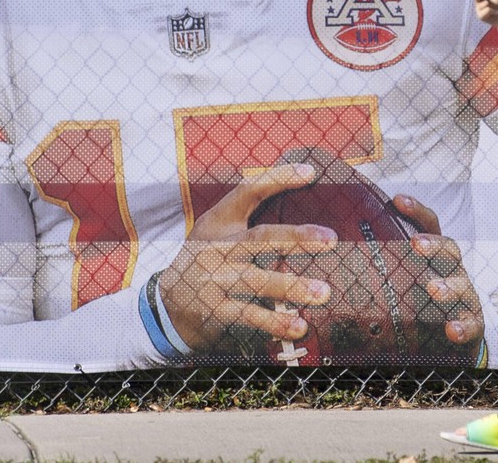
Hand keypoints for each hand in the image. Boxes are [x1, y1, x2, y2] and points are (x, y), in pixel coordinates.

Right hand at [160, 163, 336, 350]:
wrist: (166, 305)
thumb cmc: (207, 261)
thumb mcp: (217, 233)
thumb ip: (250, 223)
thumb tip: (306, 220)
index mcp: (218, 221)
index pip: (248, 191)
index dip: (278, 178)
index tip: (310, 172)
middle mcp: (215, 248)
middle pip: (260, 239)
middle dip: (297, 239)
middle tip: (331, 239)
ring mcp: (213, 280)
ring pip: (257, 281)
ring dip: (293, 287)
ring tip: (324, 292)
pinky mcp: (214, 310)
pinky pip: (249, 315)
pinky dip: (275, 321)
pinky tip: (299, 326)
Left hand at [393, 194, 486, 358]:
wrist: (450, 336)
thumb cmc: (421, 303)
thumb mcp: (402, 282)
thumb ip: (381, 267)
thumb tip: (335, 253)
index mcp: (434, 256)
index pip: (430, 225)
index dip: (417, 211)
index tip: (397, 200)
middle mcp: (452, 271)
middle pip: (450, 250)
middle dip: (434, 245)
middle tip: (417, 245)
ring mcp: (465, 296)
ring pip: (462, 286)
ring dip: (449, 287)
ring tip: (434, 289)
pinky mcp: (472, 323)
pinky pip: (471, 323)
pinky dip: (463, 326)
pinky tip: (452, 330)